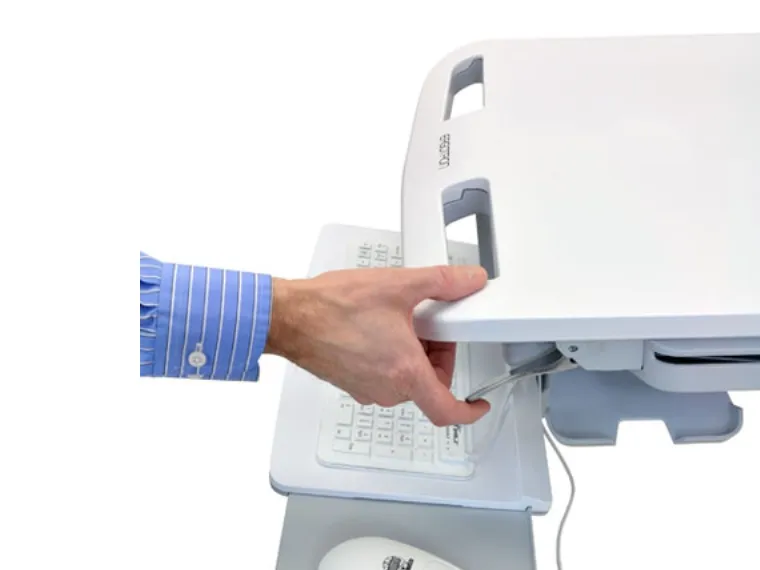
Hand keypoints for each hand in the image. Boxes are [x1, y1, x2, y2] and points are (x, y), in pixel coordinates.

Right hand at [264, 265, 490, 425]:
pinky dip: (391, 357)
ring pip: (406, 380)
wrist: (289, 316)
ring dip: (413, 354)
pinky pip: (383, 377)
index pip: (447, 410)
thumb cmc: (331, 307)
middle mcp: (386, 389)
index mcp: (404, 373)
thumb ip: (442, 282)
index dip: (469, 411)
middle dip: (437, 356)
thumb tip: (468, 280)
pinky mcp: (350, 383)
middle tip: (430, 325)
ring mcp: (366, 389)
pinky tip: (379, 326)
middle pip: (429, 385)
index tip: (478, 404)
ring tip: (399, 319)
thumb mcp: (398, 285)